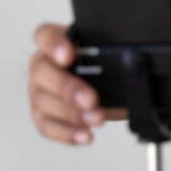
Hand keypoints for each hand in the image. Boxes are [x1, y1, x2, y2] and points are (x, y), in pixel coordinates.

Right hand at [28, 23, 105, 144]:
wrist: (104, 85)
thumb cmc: (103, 65)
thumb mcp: (109, 54)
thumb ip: (111, 54)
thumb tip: (131, 63)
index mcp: (56, 42)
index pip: (45, 36)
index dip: (53, 44)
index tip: (68, 55)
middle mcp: (42, 65)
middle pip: (42, 72)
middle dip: (67, 88)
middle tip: (90, 99)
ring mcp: (38, 91)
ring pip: (43, 102)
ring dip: (72, 114)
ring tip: (96, 118)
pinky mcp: (42, 115)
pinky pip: (47, 126)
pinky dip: (67, 133)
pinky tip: (85, 135)